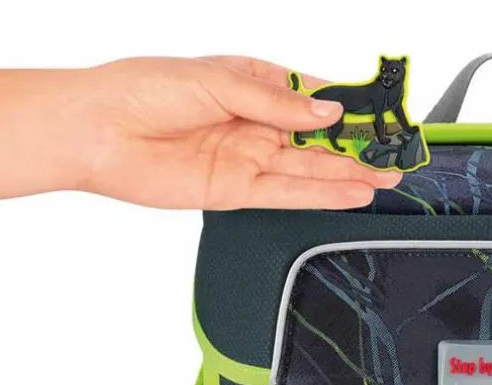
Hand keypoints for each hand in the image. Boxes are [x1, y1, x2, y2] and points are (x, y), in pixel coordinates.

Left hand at [79, 56, 400, 208]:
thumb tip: (326, 113)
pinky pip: (287, 194)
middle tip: (395, 155)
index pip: (311, 95)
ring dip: (348, 175)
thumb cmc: (142, 90)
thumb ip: (276, 104)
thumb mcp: (217, 82)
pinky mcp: (236, 191)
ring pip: (309, 169)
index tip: (381, 113)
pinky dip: (320, 195)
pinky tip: (351, 194)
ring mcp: (247, 158)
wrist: (97, 133)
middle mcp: (254, 123)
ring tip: (386, 179)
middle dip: (357, 146)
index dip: (347, 105)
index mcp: (251, 83)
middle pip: (317, 138)